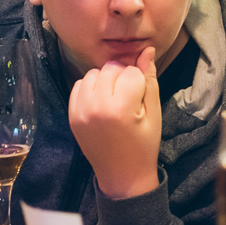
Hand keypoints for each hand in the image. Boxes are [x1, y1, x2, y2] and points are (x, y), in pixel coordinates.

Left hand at [68, 47, 161, 198]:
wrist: (122, 175)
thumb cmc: (144, 144)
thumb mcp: (153, 112)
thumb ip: (149, 79)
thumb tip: (147, 50)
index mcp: (120, 108)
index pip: (132, 72)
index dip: (141, 82)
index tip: (141, 101)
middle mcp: (96, 107)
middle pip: (111, 68)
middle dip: (123, 77)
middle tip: (129, 98)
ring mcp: (81, 111)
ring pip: (94, 73)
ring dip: (106, 80)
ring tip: (115, 98)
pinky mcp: (72, 114)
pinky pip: (80, 85)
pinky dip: (91, 88)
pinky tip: (101, 102)